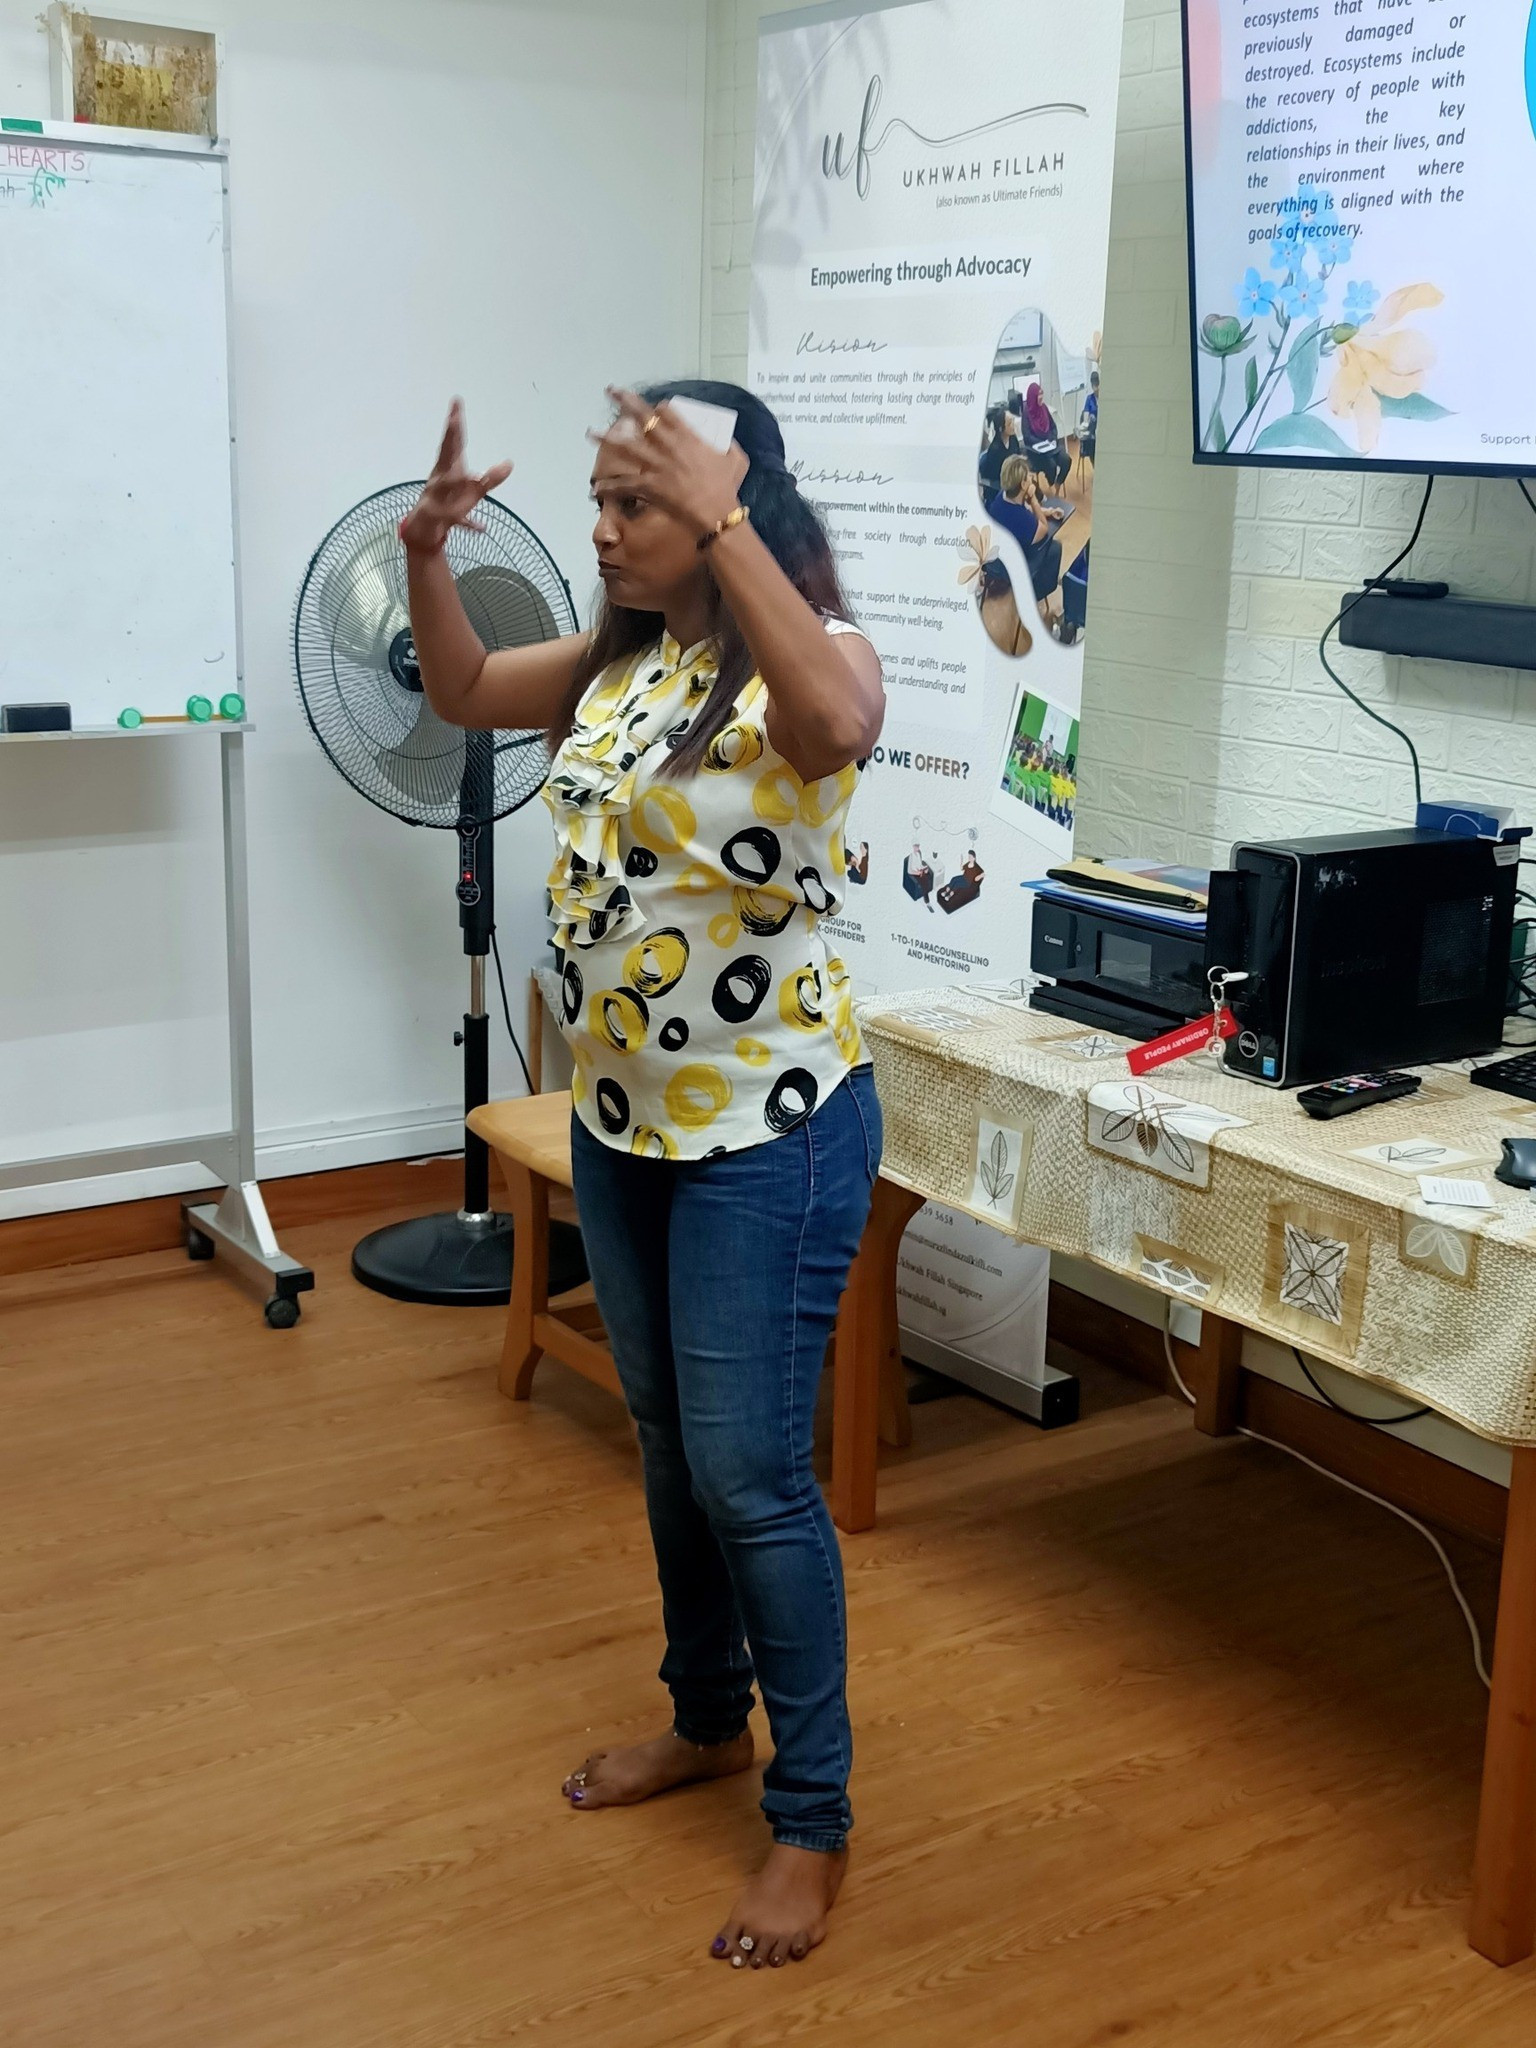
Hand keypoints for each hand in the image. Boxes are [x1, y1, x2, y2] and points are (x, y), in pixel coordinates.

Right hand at [400, 400, 512, 554]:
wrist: (423, 529)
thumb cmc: (448, 504)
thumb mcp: (474, 492)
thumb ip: (491, 478)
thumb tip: (510, 463)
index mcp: (447, 468)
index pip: (453, 442)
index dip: (455, 422)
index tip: (456, 402)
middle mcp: (439, 477)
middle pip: (445, 455)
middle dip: (449, 438)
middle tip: (453, 420)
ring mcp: (435, 497)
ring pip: (445, 486)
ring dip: (453, 479)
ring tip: (467, 473)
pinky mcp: (438, 518)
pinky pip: (454, 520)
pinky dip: (466, 522)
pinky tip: (481, 527)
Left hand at [591, 387, 747, 538]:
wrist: (717, 512)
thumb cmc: (727, 487)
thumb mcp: (736, 460)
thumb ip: (731, 446)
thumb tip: (729, 441)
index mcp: (688, 436)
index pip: (668, 412)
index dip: (657, 407)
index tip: (651, 407)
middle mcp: (669, 446)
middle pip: (642, 418)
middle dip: (625, 402)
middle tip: (610, 392)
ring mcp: (657, 465)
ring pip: (627, 447)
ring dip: (607, 439)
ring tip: (590, 432)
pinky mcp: (650, 486)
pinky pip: (626, 484)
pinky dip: (610, 487)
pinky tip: (596, 488)